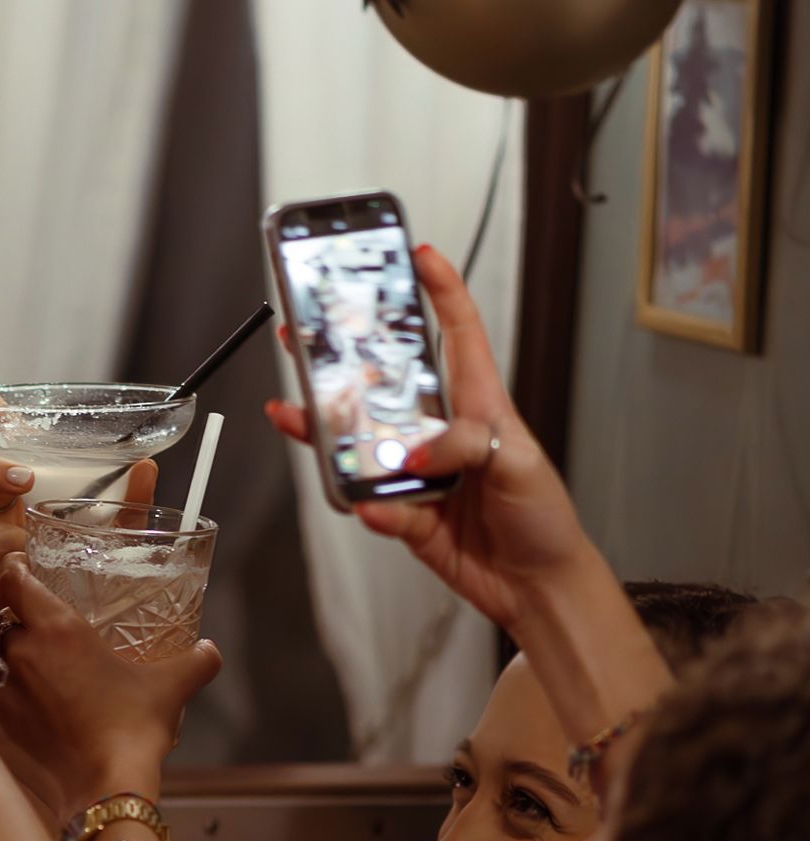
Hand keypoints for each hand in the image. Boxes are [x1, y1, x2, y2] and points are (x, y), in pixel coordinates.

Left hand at [0, 560, 219, 818]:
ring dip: (14, 663)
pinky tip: (39, 712)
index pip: (12, 580)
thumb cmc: (134, 728)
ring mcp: (5, 692)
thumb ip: (194, 662)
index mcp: (56, 629)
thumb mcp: (170, 687)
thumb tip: (211, 651)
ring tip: (44, 677)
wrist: (106, 787)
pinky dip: (13, 701)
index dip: (15, 574)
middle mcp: (22, 653)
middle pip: (5, 623)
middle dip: (22, 626)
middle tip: (48, 636)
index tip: (26, 576)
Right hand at [264, 244, 591, 637]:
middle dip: (344, 358)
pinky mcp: (405, 515)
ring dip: (327, 432)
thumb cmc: (543, 516)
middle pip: (384, 384)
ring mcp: (418, 473)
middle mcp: (442, 432)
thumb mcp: (519, 464)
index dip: (441, 291)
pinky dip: (369, 506)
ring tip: (297, 416)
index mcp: (480, 405)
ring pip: (361, 443)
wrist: (537, 586)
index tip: (419, 254)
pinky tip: (370, 506)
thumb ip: (467, 445)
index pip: (459, 334)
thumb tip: (414, 451)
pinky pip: (373, 504)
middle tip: (305, 335)